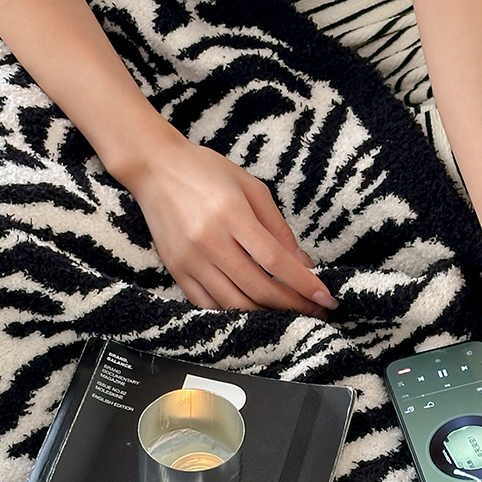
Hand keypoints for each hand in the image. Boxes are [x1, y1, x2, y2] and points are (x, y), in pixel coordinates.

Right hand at [123, 132, 337, 315]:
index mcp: (231, 214)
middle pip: (258, 287)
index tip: (326, 298)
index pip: (275, 260)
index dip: (304, 284)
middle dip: (292, 305)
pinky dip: (234, 313)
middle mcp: (209, 241)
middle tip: (315, 312)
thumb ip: (278, 228)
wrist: (154, 167)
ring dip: (266, 314)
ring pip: (235, 303)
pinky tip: (254, 311)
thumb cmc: (206, 171)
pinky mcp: (176, 271)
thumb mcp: (251, 187)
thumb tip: (304, 264)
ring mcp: (190, 260)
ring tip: (289, 314)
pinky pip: (208, 305)